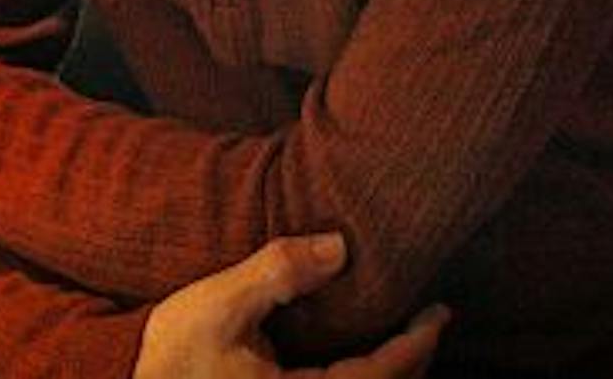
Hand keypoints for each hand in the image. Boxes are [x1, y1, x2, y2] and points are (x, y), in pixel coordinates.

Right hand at [135, 234, 447, 378]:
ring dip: (390, 376)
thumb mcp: (219, 307)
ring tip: (405, 338)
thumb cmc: (172, 358)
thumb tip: (339, 247)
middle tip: (431, 320)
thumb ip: (278, 273)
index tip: (439, 310)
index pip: (381, 376)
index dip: (417, 343)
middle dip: (412, 362)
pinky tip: (362, 360)